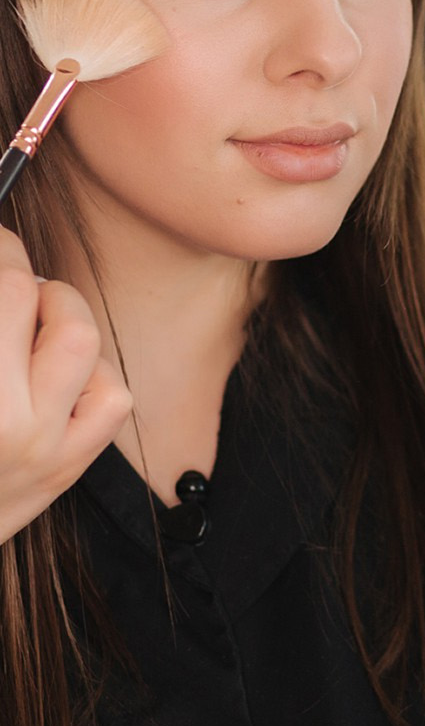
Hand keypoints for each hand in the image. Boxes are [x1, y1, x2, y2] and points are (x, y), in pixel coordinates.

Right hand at [0, 226, 131, 542]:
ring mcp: (44, 446)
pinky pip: (112, 397)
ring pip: (84, 339)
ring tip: (29, 317)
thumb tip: (1, 259)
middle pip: (35, 298)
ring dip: (58, 311)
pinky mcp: (68, 466)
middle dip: (17, 272)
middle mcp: (6, 422)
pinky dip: (92, 370)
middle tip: (2, 273)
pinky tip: (54, 370)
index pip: (5, 289)